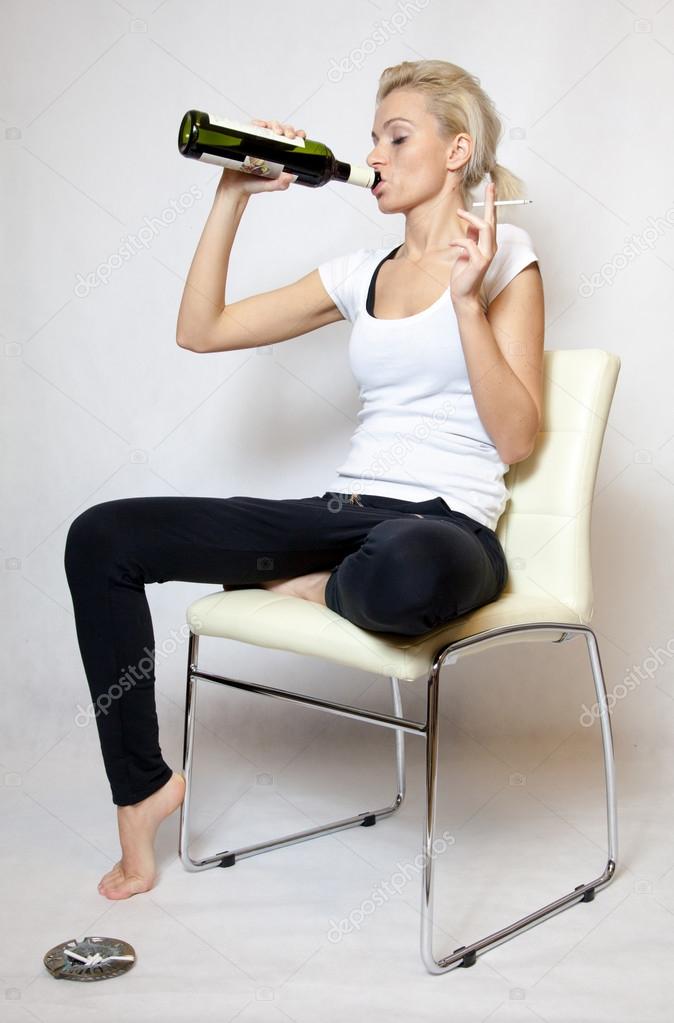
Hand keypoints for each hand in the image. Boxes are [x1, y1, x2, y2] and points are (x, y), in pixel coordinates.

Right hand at [216, 119, 306, 196]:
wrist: (234, 186)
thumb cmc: (253, 184)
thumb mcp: (269, 186)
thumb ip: (279, 184)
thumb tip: (289, 178)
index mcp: (279, 154)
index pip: (291, 141)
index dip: (297, 135)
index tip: (301, 136)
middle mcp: (270, 145)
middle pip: (282, 130)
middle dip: (287, 129)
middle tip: (288, 136)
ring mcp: (258, 140)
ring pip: (269, 126)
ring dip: (275, 125)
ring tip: (276, 132)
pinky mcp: (246, 138)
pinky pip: (252, 126)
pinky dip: (257, 123)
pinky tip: (261, 125)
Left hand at [448, 181, 497, 307]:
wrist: (463, 294)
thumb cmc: (463, 273)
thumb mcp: (466, 251)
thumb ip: (471, 237)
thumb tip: (471, 224)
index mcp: (488, 244)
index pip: (491, 220)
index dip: (492, 203)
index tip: (492, 186)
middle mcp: (491, 247)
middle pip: (492, 220)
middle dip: (491, 202)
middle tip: (490, 185)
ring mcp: (487, 255)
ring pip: (485, 228)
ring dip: (471, 218)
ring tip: (459, 213)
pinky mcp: (480, 262)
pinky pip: (469, 243)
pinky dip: (459, 241)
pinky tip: (451, 244)